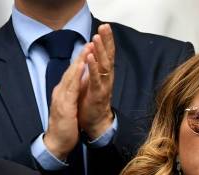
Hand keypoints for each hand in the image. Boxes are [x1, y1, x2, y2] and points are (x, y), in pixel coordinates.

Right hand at [44, 48, 87, 159]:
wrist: (57, 143)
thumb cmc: (65, 127)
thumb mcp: (70, 108)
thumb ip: (73, 97)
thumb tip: (78, 89)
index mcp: (64, 93)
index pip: (72, 74)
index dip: (80, 61)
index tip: (89, 49)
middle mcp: (61, 92)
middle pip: (71, 71)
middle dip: (81, 56)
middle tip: (90, 41)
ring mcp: (61, 98)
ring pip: (71, 75)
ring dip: (79, 61)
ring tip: (88, 48)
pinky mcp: (64, 105)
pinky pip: (71, 88)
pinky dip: (76, 76)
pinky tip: (81, 67)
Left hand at [78, 24, 114, 139]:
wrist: (95, 124)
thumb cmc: (92, 103)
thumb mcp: (93, 82)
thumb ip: (93, 69)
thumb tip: (91, 52)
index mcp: (104, 75)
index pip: (107, 55)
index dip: (106, 41)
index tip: (105, 27)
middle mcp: (106, 79)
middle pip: (108, 57)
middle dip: (106, 42)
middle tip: (105, 27)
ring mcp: (103, 87)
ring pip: (104, 66)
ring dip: (100, 51)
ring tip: (97, 38)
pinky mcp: (97, 96)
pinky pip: (96, 80)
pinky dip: (93, 68)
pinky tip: (91, 57)